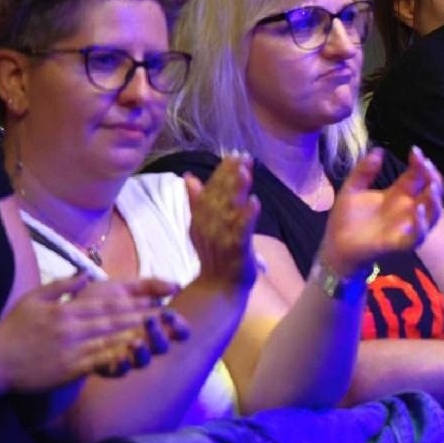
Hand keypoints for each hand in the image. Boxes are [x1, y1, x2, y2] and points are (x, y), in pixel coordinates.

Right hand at [0, 275, 189, 390]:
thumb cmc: (13, 331)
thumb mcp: (33, 300)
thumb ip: (60, 286)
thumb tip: (84, 273)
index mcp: (65, 310)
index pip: (107, 304)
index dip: (134, 301)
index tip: (154, 300)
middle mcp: (71, 327)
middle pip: (115, 320)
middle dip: (144, 316)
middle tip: (169, 314)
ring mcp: (72, 348)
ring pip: (112, 339)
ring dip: (139, 334)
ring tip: (161, 332)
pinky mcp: (70, 368)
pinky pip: (100, 361)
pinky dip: (120, 356)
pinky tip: (138, 354)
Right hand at [185, 155, 259, 290]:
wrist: (217, 287)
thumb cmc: (214, 255)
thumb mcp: (201, 226)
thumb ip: (196, 201)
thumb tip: (188, 177)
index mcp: (200, 218)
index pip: (210, 190)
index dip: (221, 172)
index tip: (233, 155)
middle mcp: (208, 225)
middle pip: (219, 195)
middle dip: (231, 175)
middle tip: (242, 157)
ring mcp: (221, 237)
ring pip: (229, 209)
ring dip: (237, 190)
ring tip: (246, 171)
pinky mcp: (235, 250)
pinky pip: (241, 231)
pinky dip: (247, 217)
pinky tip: (255, 202)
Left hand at [320, 147, 443, 277]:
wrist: (334, 246)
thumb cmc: (345, 219)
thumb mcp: (352, 189)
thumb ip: (365, 171)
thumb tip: (378, 150)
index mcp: (398, 195)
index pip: (417, 177)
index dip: (420, 164)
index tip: (415, 151)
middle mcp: (407, 210)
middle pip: (430, 193)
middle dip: (433, 178)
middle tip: (426, 164)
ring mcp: (406, 227)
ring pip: (432, 215)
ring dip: (435, 201)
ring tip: (433, 186)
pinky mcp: (400, 243)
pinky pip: (417, 236)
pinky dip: (422, 224)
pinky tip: (419, 210)